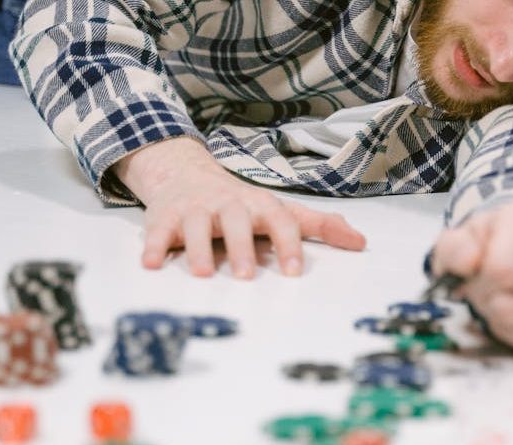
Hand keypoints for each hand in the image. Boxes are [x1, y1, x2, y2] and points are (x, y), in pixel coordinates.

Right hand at [113, 137, 366, 277]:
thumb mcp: (280, 210)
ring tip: (204, 274)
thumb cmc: (241, 202)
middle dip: (242, 247)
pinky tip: (151, 265)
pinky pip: (156, 231)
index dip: (289, 244)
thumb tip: (361, 242)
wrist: (186, 173)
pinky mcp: (163, 217)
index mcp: (260, 205)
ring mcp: (195, 209)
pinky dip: (152, 246)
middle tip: (249, 277)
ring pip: (195, 225)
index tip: (294, 272)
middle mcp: (228, 204)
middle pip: (236, 220)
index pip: (280, 220)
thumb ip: (318, 226)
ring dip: (198, 249)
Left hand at [432, 201, 512, 365]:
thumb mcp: (455, 246)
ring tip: (507, 315)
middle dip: (496, 309)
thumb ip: (455, 250)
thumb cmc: (481, 255)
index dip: (485, 286)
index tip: (479, 282)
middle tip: (490, 301)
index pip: (503, 269)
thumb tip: (469, 261)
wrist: (503, 267)